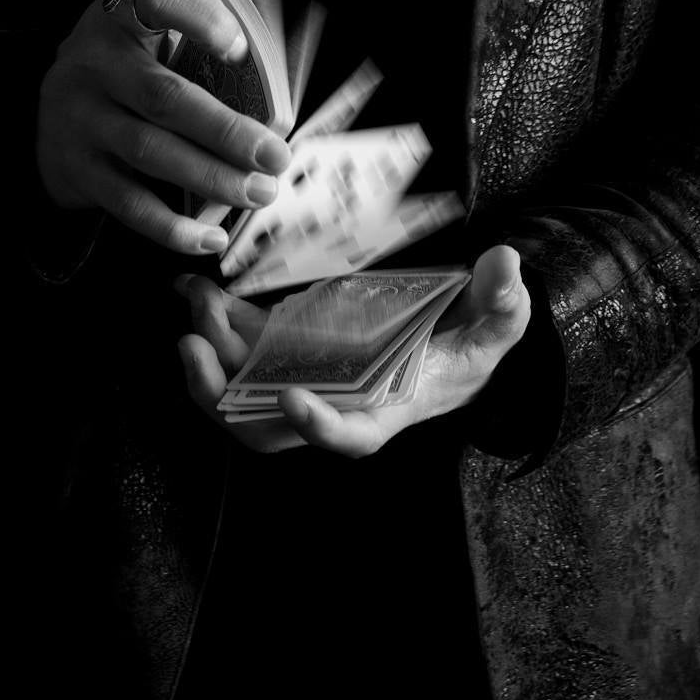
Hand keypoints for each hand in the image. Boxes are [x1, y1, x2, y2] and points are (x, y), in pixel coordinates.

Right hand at [36, 0, 291, 257]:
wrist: (50, 114)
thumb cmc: (119, 59)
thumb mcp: (137, 14)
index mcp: (114, 17)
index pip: (151, 3)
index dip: (195, 19)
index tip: (239, 44)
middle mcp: (91, 65)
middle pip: (164, 97)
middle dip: (226, 130)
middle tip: (276, 154)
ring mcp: (79, 120)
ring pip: (148, 153)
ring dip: (210, 177)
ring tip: (259, 192)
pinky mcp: (75, 170)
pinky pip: (126, 204)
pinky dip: (171, 225)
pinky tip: (210, 236)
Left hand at [175, 245, 531, 456]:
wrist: (446, 347)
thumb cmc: (471, 346)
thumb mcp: (498, 325)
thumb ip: (504, 302)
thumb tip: (505, 263)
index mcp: (387, 410)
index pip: (349, 436)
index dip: (318, 426)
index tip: (290, 397)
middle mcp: (337, 404)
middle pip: (267, 429)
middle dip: (221, 396)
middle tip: (194, 345)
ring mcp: (307, 379)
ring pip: (242, 390)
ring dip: (210, 353)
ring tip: (194, 300)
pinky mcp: (290, 352)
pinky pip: (243, 347)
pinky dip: (215, 322)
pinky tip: (194, 286)